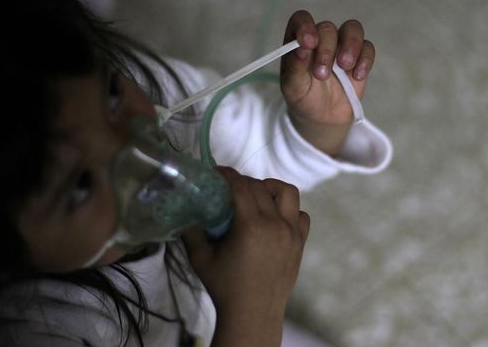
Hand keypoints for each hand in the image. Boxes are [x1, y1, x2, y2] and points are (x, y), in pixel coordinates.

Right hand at [182, 167, 309, 346]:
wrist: (253, 315)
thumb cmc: (225, 288)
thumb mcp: (201, 258)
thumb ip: (192, 232)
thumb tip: (186, 211)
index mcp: (252, 226)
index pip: (241, 186)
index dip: (227, 174)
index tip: (216, 172)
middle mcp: (276, 224)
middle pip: (261, 186)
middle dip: (243, 182)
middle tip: (228, 188)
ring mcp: (292, 233)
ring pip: (288, 193)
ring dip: (271, 188)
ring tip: (256, 196)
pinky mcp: (300, 243)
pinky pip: (301, 215)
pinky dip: (289, 210)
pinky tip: (274, 218)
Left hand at [280, 10, 375, 154]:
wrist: (322, 117)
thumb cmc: (303, 97)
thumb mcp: (293, 87)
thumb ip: (295, 66)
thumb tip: (302, 47)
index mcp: (299, 41)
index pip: (301, 19)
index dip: (305, 26)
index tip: (309, 43)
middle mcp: (320, 39)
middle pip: (327, 28)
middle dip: (327, 49)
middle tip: (322, 74)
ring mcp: (342, 46)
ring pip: (352, 29)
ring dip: (351, 45)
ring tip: (345, 66)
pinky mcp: (359, 57)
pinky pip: (368, 48)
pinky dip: (365, 59)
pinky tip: (357, 76)